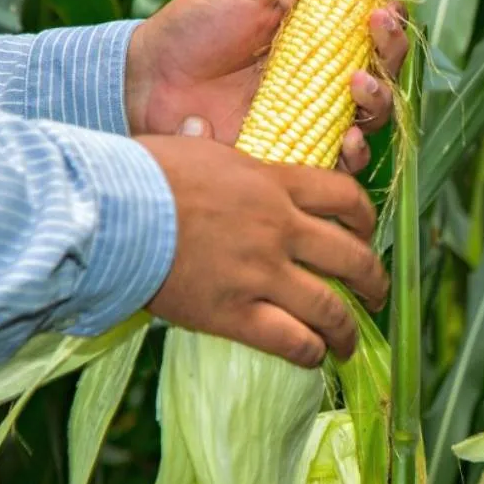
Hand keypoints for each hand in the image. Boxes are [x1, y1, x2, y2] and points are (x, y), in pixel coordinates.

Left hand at [125, 0, 408, 173]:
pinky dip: (352, 153)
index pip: (372, 32)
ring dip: (378, 100)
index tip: (383, 7)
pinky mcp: (297, 153)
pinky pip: (340, 164)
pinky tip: (346, 138)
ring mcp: (313, 118)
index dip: (388, 21)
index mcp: (317, 37)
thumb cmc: (193, 30)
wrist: (147, 82)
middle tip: (377, 30)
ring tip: (358, 83)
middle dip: (391, 51)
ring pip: (371, 118)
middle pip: (383, 72)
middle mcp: (324, 79)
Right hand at [139, 135, 388, 367]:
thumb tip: (200, 123)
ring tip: (350, 342)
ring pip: (329, 307)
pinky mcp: (234, 314)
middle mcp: (280, 228)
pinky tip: (314, 359)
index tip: (367, 232)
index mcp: (274, 184)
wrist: (106, 211)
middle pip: (351, 257)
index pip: (345, 196)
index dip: (366, 218)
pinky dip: (309, 352)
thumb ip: (214, 147)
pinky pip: (290, 340)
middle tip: (376, 294)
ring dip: (347, 329)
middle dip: (372, 280)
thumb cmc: (139, 172)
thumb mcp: (190, 146)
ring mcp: (262, 273)